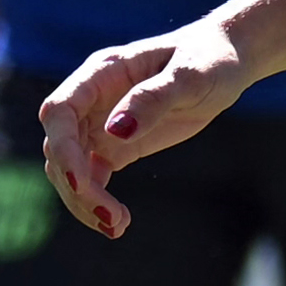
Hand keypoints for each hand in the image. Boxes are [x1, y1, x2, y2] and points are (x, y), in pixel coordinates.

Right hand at [37, 19, 251, 240]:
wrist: (225, 63)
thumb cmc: (208, 59)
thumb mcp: (189, 76)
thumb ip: (153, 99)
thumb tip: (115, 131)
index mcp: (101, 73)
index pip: (59, 111)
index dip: (62, 148)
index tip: (80, 183)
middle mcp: (92, 99)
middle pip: (59, 146)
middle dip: (76, 185)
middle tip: (110, 217)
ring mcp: (100, 124)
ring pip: (69, 168)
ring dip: (83, 201)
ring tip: (117, 226)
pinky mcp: (114, 147)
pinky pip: (91, 177)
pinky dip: (97, 201)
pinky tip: (119, 223)